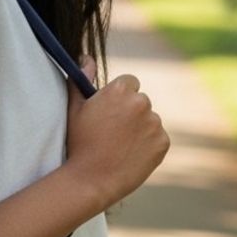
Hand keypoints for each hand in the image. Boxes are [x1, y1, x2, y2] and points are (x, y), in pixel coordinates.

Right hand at [65, 63, 168, 210]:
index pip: (129, 82)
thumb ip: (81, 79)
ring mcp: (154, 123)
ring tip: (119, 146)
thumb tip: (86, 57)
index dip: (118, 97)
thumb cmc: (78, 143)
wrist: (90, 180)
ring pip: (149, 120)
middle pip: (140, 101)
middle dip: (130, 112)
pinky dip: (148, 145)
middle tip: (112, 132)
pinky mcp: (163, 143)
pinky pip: (157, 138)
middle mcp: (141, 102)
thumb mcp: (74, 108)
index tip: (109, 111)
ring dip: (139, 129)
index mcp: (120, 90)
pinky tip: (129, 155)